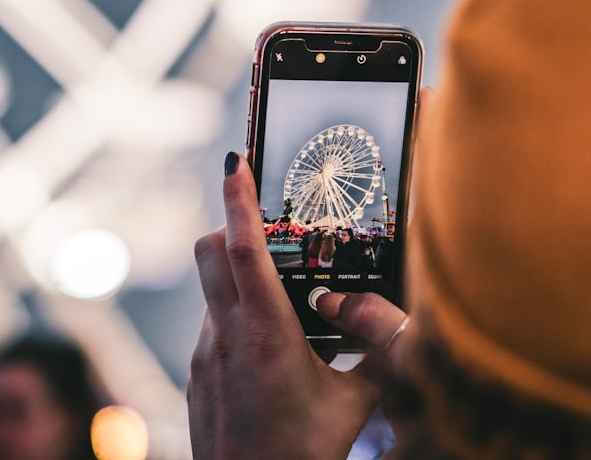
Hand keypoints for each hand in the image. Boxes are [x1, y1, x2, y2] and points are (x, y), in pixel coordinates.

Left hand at [187, 153, 409, 459]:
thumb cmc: (301, 455)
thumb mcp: (354, 404)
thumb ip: (379, 354)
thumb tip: (395, 317)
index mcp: (264, 332)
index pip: (244, 246)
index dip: (238, 197)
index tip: (236, 160)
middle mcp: (224, 335)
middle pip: (210, 251)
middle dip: (232, 227)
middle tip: (268, 231)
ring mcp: (203, 355)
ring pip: (212, 290)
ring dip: (239, 280)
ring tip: (284, 310)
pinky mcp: (195, 375)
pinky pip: (212, 326)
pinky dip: (235, 319)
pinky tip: (268, 356)